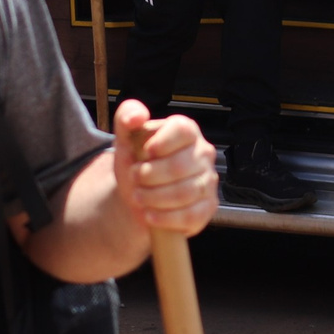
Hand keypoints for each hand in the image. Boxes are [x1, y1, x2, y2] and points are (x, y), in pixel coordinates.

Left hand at [112, 99, 216, 236]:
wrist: (137, 193)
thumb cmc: (136, 163)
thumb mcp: (125, 138)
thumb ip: (126, 117)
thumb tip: (137, 116)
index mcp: (186, 131)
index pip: (182, 130)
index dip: (160, 144)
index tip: (144, 154)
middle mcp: (203, 153)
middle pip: (179, 166)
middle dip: (148, 176)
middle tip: (134, 179)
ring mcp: (208, 181)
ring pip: (185, 193)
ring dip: (154, 198)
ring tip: (138, 197)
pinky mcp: (207, 207)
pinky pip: (191, 215)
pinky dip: (165, 218)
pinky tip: (150, 215)